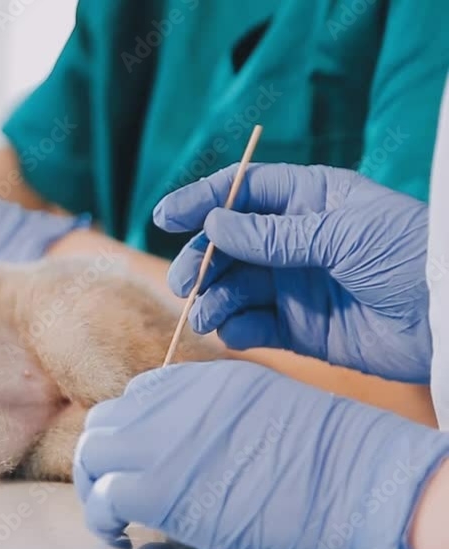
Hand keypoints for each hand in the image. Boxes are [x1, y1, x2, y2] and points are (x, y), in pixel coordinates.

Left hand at [74, 361, 448, 548]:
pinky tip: (119, 533)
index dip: (133, 432)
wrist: (352, 478)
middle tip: (115, 490)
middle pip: (105, 420)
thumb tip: (189, 445)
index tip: (140, 461)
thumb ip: (213, 414)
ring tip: (110, 514)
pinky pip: (103, 497)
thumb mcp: (260, 405)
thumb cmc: (325, 456)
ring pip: (93, 453)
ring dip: (95, 485)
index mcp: (196, 380)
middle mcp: (169, 402)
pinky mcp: (157, 487)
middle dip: (104, 456)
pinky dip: (102, 517)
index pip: (137, 396)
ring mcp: (158, 440)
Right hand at [153, 163, 431, 382]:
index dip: (203, 200)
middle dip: (202, 259)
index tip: (165, 217)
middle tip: (185, 282)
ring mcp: (296, 285)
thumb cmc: (409, 257)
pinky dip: (235, 328)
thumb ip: (274, 235)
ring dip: (212, 298)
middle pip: (229, 243)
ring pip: (235, 286)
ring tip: (205, 315)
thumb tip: (214, 223)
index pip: (245, 192)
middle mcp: (296, 240)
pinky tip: (231, 331)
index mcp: (310, 200)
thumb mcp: (343, 234)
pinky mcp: (301, 328)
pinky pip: (254, 325)